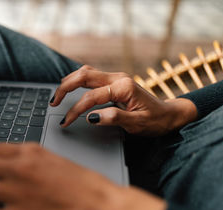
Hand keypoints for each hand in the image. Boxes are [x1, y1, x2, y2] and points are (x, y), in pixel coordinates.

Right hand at [50, 65, 196, 135]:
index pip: (91, 97)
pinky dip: (77, 80)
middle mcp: (118, 78)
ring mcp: (116, 78)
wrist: (169, 115)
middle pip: (84, 76)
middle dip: (65, 88)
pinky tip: (70, 88)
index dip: (76, 110)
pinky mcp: (114, 81)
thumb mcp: (137, 123)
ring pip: (86, 72)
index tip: (66, 122)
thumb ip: (114, 118)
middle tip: (53, 102)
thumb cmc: (155, 121)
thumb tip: (91, 117)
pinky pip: (91, 76)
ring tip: (57, 96)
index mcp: (123, 87)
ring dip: (69, 81)